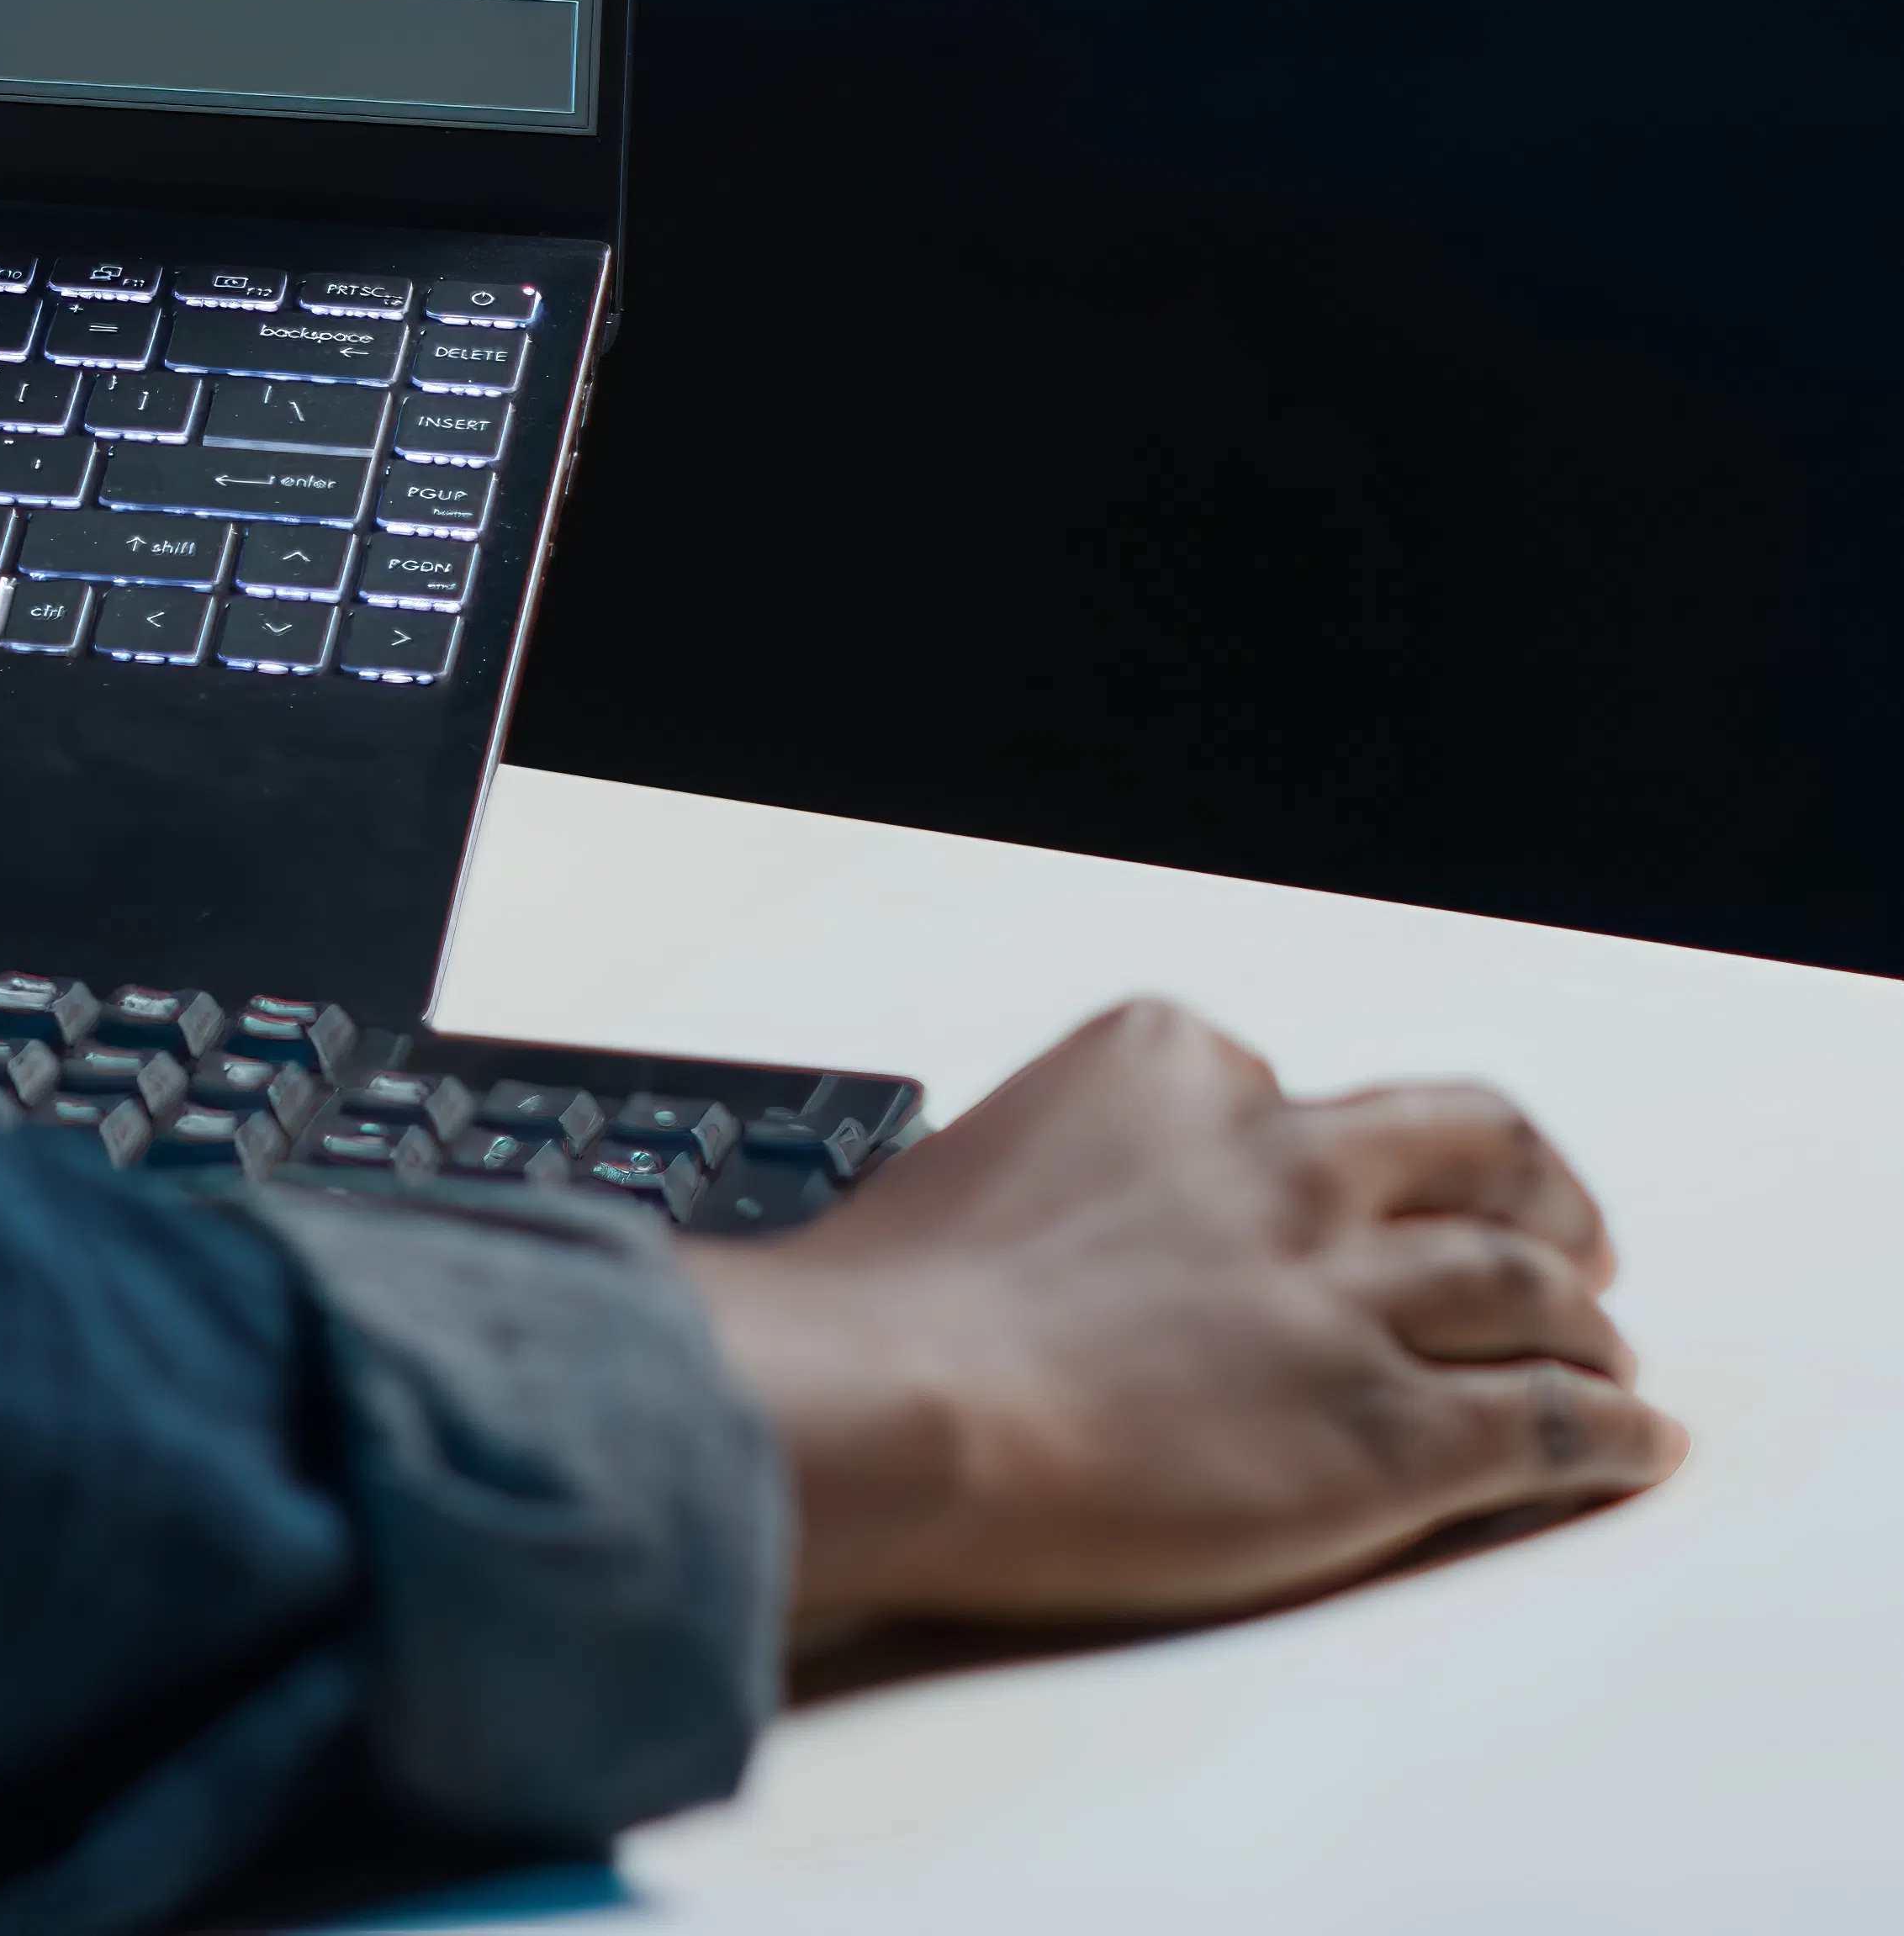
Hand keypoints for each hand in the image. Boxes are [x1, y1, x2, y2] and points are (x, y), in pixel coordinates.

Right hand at [676, 998, 1679, 1633]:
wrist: (882, 1407)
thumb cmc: (879, 1308)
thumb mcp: (961, 1159)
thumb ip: (1056, 1170)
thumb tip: (1043, 1234)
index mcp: (1170, 1071)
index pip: (1292, 1086)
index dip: (1330, 1144)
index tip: (1340, 1179)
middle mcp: (1282, 1165)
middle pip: (1470, 1148)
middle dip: (1534, 1187)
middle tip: (1559, 1228)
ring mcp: (1345, 1297)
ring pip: (1526, 1285)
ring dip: (1582, 1320)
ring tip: (1600, 1346)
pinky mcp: (1389, 1431)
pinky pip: (1551, 1423)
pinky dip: (1611, 1431)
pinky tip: (1632, 1439)